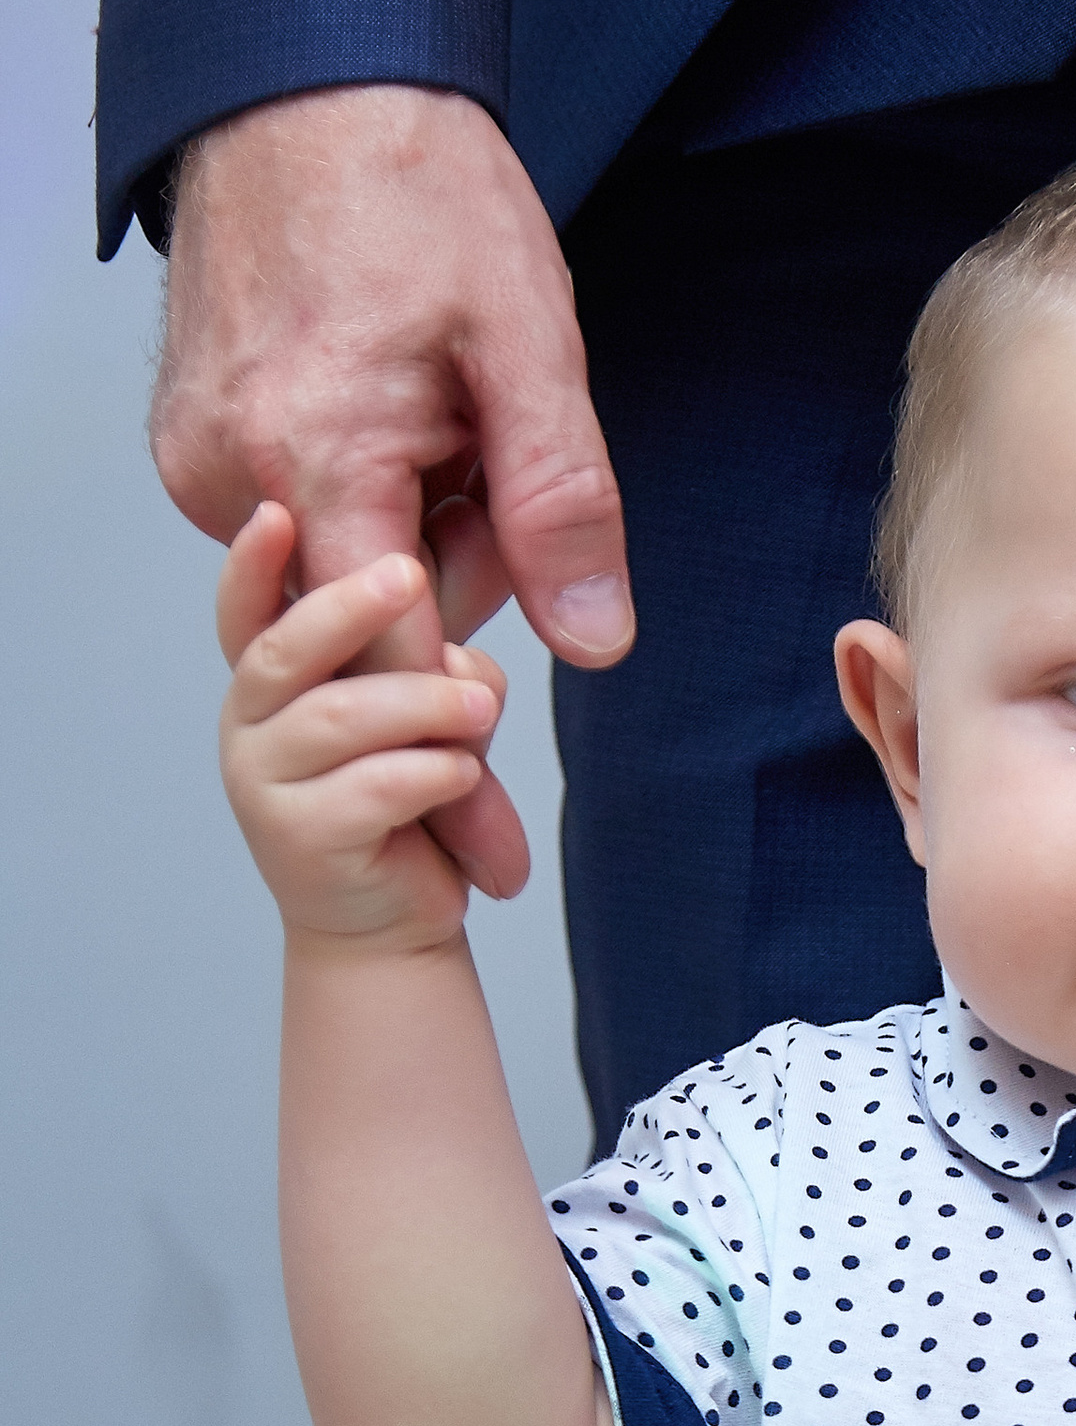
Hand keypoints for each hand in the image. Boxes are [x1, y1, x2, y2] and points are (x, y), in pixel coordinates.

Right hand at [157, 84, 632, 893]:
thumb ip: (560, 502)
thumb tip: (590, 644)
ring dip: (417, 519)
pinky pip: (304, 504)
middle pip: (373, 609)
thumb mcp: (529, 346)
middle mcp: (236, 473)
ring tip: (449, 399)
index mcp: (320, 459)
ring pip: (342, 556)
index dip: (451, 762)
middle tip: (498, 453)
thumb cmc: (426, 195)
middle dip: (458, 575)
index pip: (390, 661)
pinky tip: (398, 392)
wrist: (307, 80)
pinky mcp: (193, 428)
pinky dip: (370, 480)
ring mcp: (201, 451)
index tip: (488, 857)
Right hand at [218, 503, 507, 950]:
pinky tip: (465, 774)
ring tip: (479, 706)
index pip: (246, 606)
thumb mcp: (424, 710)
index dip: (251, 562)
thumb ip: (430, 666)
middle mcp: (250, 721)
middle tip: (408, 577)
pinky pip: (374, 785)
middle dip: (349, 607)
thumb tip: (461, 666)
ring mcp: (263, 782)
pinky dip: (433, 770)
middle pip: (286, 648)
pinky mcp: (299, 839)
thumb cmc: (412, 793)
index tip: (275, 511)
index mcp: (275, 675)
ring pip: (339, 716)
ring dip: (422, 702)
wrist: (396, 913)